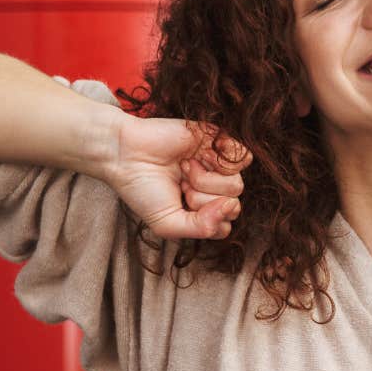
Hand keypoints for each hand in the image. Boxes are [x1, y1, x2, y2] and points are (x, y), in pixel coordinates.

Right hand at [108, 114, 250, 240]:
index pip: (225, 225)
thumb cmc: (143, 190)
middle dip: (203, 200)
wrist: (127, 153)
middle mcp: (212, 189)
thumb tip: (231, 207)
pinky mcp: (218, 142)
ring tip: (185, 169)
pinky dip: (221, 160)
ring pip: (237, 184)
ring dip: (206, 180)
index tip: (181, 206)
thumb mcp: (168, 224)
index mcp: (202, 210)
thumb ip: (202, 228)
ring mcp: (217, 166)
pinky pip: (244, 157)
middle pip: (233, 205)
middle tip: (181, 186)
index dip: (205, 220)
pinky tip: (199, 156)